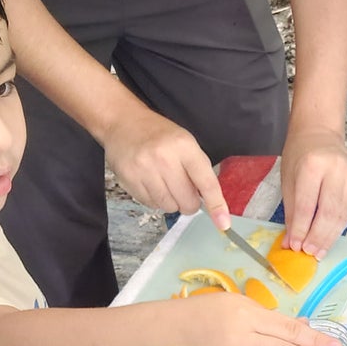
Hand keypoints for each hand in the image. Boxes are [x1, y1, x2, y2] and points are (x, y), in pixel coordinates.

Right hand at [102, 104, 231, 230]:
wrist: (123, 121)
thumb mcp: (186, 143)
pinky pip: (151, 205)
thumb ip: (199, 171)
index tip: (223, 223)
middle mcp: (164, 158)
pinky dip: (155, 200)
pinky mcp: (129, 179)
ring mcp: (144, 169)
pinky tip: (151, 183)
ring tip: (164, 183)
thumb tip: (210, 203)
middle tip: (183, 189)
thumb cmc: (159, 135)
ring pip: (169, 207)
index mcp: (184, 146)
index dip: (216, 205)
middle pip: (187, 202)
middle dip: (189, 202)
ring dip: (171, 201)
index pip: (206, 183)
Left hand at [279, 125, 346, 256]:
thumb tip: (292, 241)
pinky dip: (340, 226)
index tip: (296, 246)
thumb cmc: (300, 155)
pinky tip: (331, 237)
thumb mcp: (289, 178)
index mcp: (312, 165)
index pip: (307, 204)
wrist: (320, 133)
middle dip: (318, 236)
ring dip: (330, 236)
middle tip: (310, 253)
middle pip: (328, 212)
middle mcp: (335, 170)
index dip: (301, 228)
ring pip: (342, 214)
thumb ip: (292, 210)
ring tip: (319, 251)